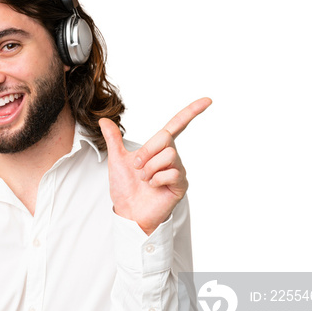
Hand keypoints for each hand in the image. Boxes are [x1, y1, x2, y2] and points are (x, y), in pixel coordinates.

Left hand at [99, 97, 211, 234]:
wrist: (128, 211)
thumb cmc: (125, 187)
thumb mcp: (116, 160)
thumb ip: (113, 139)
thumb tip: (103, 119)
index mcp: (158, 148)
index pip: (177, 124)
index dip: (191, 112)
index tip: (208, 100)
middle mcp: (171, 156)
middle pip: (166, 137)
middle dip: (147, 151)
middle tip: (138, 166)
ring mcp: (177, 170)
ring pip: (168, 155)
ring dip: (149, 168)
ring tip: (144, 179)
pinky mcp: (181, 184)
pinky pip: (172, 173)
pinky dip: (156, 179)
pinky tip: (153, 187)